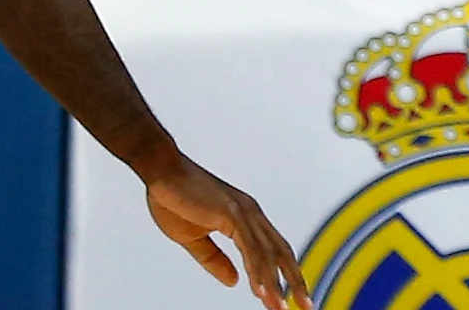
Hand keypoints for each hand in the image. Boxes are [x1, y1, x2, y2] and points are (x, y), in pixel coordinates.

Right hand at [144, 154, 308, 309]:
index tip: (295, 296)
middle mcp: (252, 214)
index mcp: (246, 218)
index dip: (287, 273)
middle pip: (281, 252)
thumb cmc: (174, 201)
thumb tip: (234, 281)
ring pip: (268, 254)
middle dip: (295, 281)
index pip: (274, 250)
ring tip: (281, 307)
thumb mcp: (194, 239)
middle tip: (307, 305)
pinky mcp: (231, 213)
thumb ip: (215, 260)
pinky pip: (249, 247)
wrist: (161, 172)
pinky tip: (261, 290)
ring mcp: (244, 212)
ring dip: (276, 283)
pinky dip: (257, 270)